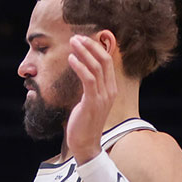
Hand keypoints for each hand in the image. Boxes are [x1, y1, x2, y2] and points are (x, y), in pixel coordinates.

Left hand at [65, 34, 117, 163]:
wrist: (85, 144)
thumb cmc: (83, 123)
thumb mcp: (88, 101)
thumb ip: (88, 87)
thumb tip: (79, 73)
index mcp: (111, 89)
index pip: (107, 62)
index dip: (96, 48)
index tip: (83, 40)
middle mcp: (110, 91)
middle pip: (104, 60)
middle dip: (90, 46)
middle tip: (76, 37)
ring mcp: (103, 97)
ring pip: (96, 67)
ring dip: (83, 52)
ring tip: (72, 43)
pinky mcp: (93, 102)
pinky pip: (88, 79)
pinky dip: (80, 66)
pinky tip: (71, 59)